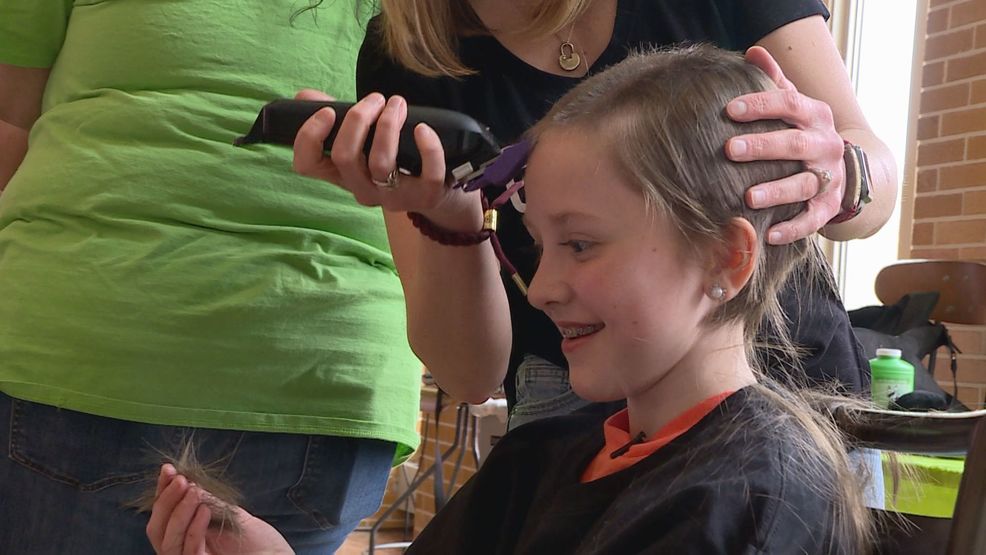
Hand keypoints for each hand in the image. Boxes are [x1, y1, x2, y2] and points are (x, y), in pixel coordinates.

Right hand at [146, 464, 293, 554]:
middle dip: (166, 502)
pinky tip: (205, 510)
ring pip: (169, 543)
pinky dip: (195, 530)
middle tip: (180, 480)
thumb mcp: (231, 515)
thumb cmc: (260, 542)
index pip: (164, 517)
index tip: (168, 470)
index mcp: (189, 537)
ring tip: (193, 490)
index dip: (163, 494)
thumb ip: (208, 501)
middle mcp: (185, 551)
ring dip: (179, 512)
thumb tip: (187, 480)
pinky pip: (191, 553)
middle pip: (158, 531)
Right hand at [292, 89, 478, 225]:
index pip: (307, 165)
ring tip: (397, 104)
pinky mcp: (426, 196)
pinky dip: (427, 148)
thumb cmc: (391, 158)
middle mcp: (362, 189)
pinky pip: (428, 174)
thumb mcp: (362, 140)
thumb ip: (336, 117)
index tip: (328, 111)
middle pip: (345, 157)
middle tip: (376, 99)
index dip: (309, 137)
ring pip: (381, 163)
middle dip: (358, 119)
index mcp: (341, 174)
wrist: (434, 190)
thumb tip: (305, 96)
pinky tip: (423, 129)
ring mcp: (393, 197)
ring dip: (388, 125)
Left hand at [725, 46, 844, 244]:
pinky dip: (793, 229)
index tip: (729, 110)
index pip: (790, 104)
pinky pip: (812, 219)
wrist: (843, 169)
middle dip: (763, 146)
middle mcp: (826, 145)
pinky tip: (769, 235)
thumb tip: (753, 52)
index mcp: (816, 116)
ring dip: (776, 191)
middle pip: (796, 145)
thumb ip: (775, 81)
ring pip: (805, 184)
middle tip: (729, 149)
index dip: (761, 105)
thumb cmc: (803, 133)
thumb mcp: (795, 105)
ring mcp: (829, 177)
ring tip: (748, 197)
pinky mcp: (828, 207)